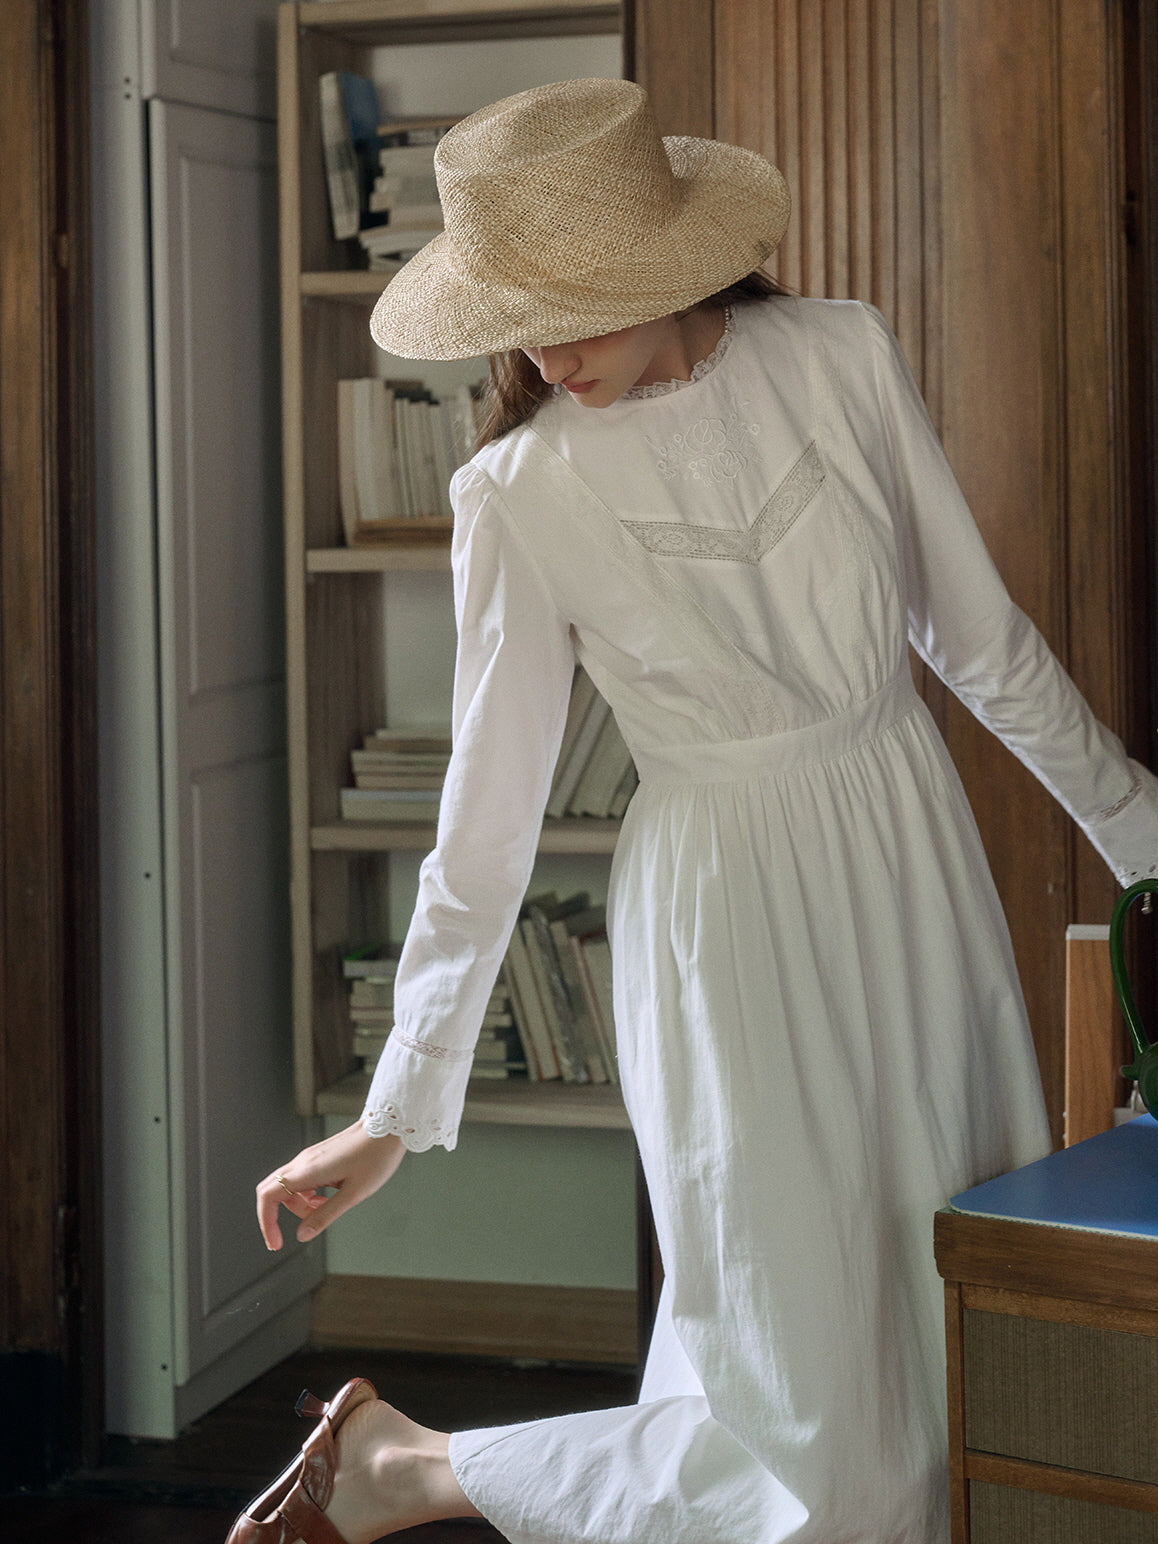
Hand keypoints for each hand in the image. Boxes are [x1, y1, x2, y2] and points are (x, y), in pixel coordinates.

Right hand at [257, 1118, 405, 1249]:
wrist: (388, 1128)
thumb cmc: (376, 1157)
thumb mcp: (353, 1194)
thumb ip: (325, 1216)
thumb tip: (302, 1235)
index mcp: (308, 1170)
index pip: (268, 1196)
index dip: (266, 1222)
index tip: (276, 1242)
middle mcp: (303, 1161)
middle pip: (273, 1191)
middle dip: (280, 1215)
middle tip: (300, 1230)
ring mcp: (310, 1157)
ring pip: (289, 1187)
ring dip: (301, 1205)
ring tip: (325, 1210)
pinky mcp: (319, 1157)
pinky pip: (303, 1180)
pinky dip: (309, 1195)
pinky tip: (329, 1198)